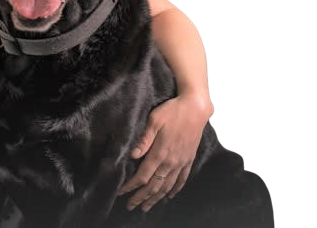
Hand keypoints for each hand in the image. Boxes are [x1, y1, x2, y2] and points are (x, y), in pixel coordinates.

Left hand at [117, 94, 213, 211]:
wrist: (196, 109)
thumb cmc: (172, 112)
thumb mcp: (154, 120)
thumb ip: (144, 139)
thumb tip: (132, 155)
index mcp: (160, 153)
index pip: (143, 176)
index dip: (131, 186)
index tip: (120, 192)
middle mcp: (171, 162)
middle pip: (154, 186)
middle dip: (141, 197)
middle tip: (130, 206)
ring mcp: (181, 162)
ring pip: (167, 186)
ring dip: (156, 198)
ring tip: (146, 207)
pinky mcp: (189, 160)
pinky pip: (182, 180)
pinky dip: (174, 190)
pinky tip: (169, 196)